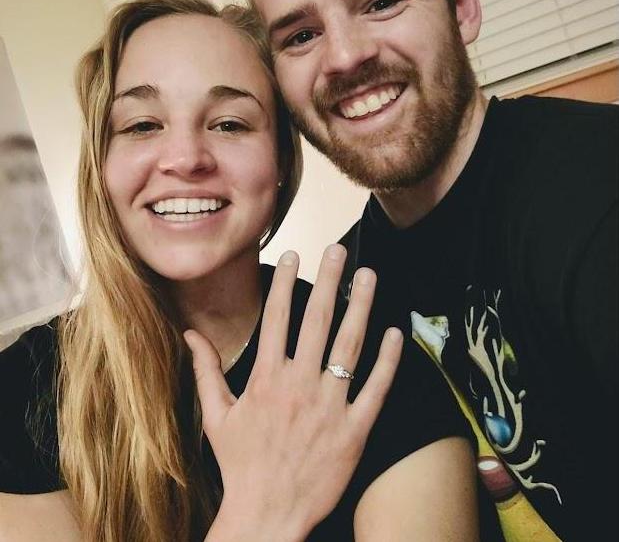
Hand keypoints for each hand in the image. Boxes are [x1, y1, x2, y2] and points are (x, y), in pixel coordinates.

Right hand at [185, 244, 402, 541]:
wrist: (266, 514)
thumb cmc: (240, 464)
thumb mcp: (215, 415)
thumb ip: (205, 370)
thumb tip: (189, 335)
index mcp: (266, 378)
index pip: (278, 317)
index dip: (286, 282)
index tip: (294, 255)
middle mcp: (299, 384)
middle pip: (317, 320)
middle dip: (329, 280)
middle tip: (339, 250)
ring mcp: (329, 405)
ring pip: (349, 345)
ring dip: (361, 306)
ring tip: (369, 276)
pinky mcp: (354, 429)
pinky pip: (375, 388)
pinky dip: (387, 360)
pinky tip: (395, 332)